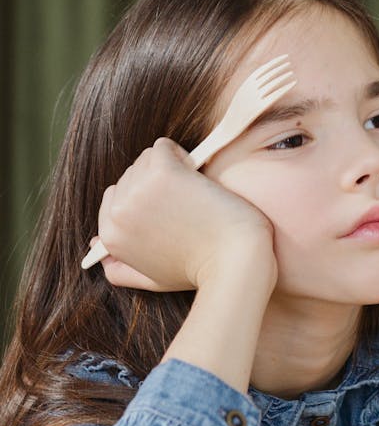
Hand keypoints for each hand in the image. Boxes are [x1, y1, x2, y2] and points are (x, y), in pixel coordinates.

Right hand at [92, 138, 276, 293]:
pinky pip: (163, 146)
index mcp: (111, 236)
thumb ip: (121, 270)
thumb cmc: (200, 269)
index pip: (114, 196)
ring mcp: (138, 191)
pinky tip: (196, 176)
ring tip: (193, 195)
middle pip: (130, 174)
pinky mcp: (161, 172)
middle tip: (185, 205)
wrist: (234, 261)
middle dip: (156, 182)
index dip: (145, 198)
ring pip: (146, 158)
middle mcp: (118, 213)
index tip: (170, 211)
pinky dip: (181, 155)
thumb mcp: (152, 279)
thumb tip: (98, 252)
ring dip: (171, 168)